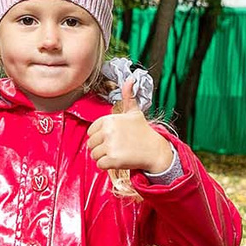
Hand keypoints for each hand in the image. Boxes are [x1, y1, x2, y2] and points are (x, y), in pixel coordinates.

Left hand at [85, 79, 171, 195]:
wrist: (155, 150)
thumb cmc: (143, 132)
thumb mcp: (134, 112)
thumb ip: (128, 96)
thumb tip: (130, 79)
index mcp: (110, 119)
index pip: (91, 131)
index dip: (100, 136)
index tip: (112, 138)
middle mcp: (108, 131)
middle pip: (91, 144)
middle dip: (101, 148)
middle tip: (116, 147)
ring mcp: (110, 145)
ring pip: (94, 155)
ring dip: (103, 157)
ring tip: (117, 153)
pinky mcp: (113, 159)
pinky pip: (99, 165)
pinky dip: (107, 166)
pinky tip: (118, 160)